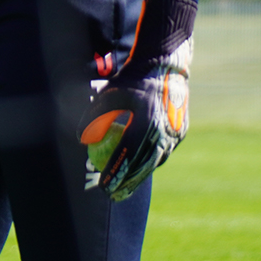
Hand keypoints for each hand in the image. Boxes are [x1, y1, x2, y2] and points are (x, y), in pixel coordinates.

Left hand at [78, 0, 195, 200]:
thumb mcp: (109, 94)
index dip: (114, 172)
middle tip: (111, 195)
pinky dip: (150, 164)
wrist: (165, 65)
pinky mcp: (181, 133)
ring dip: (139, 176)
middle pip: (143, 165)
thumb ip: (94, 116)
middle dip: (126, 183)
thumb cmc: (131, 78)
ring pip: (154, 162)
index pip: (127, 154)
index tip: (102, 185)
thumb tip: (80, 138)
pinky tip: (137, 172)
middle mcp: (163, 130)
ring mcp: (175, 134)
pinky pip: (162, 153)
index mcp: (145, 120)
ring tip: (123, 191)